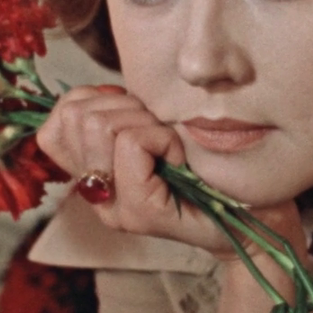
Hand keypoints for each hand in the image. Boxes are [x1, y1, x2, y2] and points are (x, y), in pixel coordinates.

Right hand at [38, 85, 302, 259]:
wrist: (256, 220)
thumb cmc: (214, 170)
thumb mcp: (158, 135)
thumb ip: (123, 119)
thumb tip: (103, 91)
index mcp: (94, 177)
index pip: (56, 122)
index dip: (94, 101)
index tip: (136, 114)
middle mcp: (97, 197)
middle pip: (77, 116)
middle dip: (124, 106)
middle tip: (159, 130)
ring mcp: (115, 208)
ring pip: (99, 125)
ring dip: (141, 120)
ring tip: (168, 143)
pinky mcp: (140, 212)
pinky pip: (130, 143)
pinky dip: (160, 135)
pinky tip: (179, 155)